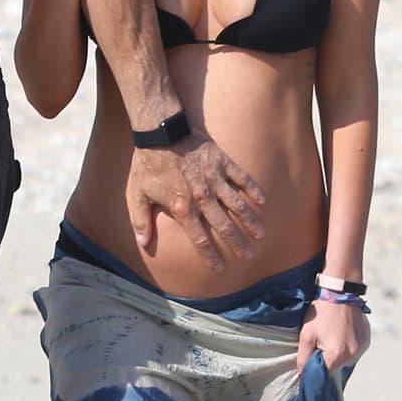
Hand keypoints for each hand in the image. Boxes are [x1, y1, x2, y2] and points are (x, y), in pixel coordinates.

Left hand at [127, 134, 266, 271]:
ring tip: (261, 235)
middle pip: (224, 226)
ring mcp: (215, 179)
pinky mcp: (222, 163)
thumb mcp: (138, 194)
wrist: (161, 131)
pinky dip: (253, 190)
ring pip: (237, 205)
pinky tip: (263, 202)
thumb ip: (141, 220)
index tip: (220, 269)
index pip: (199, 239)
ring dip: (250, 221)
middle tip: (248, 256)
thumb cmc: (148, 164)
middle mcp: (202, 197)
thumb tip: (142, 243)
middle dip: (237, 244)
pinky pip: (242, 179)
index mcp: (183, 207)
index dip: (210, 256)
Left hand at [297, 299, 369, 375]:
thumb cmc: (321, 313)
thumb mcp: (306, 335)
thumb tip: (302, 375)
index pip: (324, 374)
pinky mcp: (366, 341)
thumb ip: (303, 358)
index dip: (315, 371)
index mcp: (337, 354)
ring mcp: (361, 348)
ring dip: (337, 355)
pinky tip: (339, 335)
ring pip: (345, 360)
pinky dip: (346, 348)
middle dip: (326, 361)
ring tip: (330, 337)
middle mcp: (352, 354)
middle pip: (335, 368)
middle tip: (319, 345)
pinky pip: (353, 351)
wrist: (340, 292)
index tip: (310, 362)